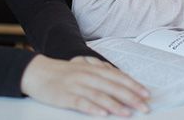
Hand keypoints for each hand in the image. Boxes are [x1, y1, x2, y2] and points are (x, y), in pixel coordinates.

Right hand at [20, 54, 149, 116]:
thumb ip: (100, 74)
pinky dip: (93, 108)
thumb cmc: (63, 73)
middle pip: (112, 86)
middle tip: (144, 107)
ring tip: (128, 113)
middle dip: (131, 97)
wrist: (37, 72)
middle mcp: (87, 75)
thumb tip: (120, 81)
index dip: (133, 85)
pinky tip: (102, 114)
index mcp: (93, 69)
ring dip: (115, 105)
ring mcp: (76, 85)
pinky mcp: (64, 96)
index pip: (118, 77)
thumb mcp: (83, 69)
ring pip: (99, 95)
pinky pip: (81, 102)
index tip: (146, 94)